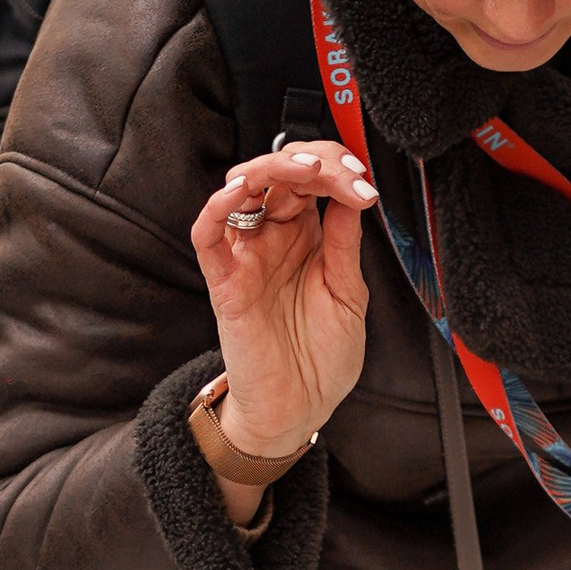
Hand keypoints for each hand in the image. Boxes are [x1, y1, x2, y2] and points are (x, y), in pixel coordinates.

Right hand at [189, 139, 375, 456]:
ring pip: (242, 189)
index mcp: (308, 238)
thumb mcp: (350, 295)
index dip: (335, 168)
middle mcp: (275, 239)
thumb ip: (346, 244)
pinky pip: (208, 233)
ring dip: (270, 168)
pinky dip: (218, 207)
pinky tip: (240, 192)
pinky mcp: (225, 281)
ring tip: (304, 171)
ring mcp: (248, 256)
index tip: (362, 181)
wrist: (299, 408)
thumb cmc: (322, 358)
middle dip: (311, 161)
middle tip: (340, 171)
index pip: (312, 181)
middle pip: (279, 174)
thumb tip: (351, 194)